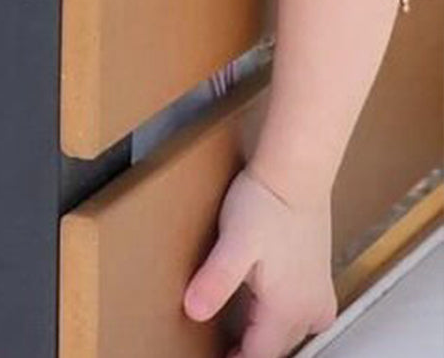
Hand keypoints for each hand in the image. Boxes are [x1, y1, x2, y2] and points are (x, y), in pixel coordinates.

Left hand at [183, 163, 338, 357]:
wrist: (296, 172)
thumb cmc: (265, 203)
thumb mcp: (233, 243)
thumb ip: (215, 280)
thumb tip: (193, 312)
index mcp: (288, 309)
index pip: (259, 355)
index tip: (212, 355)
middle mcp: (310, 311)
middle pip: (275, 348)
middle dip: (249, 351)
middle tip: (220, 347)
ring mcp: (319, 295)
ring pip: (289, 335)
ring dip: (264, 339)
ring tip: (234, 336)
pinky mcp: (319, 279)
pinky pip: (300, 317)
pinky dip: (279, 322)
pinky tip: (260, 309)